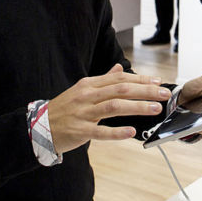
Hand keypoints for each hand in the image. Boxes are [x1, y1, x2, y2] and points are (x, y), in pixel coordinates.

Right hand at [46, 64, 170, 153]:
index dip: (140, 80)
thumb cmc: (64, 108)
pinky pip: (101, 131)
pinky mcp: (80, 131)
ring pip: (114, 107)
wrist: (39, 126)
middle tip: (163, 94)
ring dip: (137, 108)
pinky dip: (117, 132)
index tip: (157, 82)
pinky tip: (131, 132)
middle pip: (121, 90)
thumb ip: (103, 79)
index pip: (119, 78)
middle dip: (145, 91)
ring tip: (155, 109)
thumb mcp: (82, 89)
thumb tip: (118, 68)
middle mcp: (87, 96)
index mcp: (89, 84)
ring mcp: (83, 113)